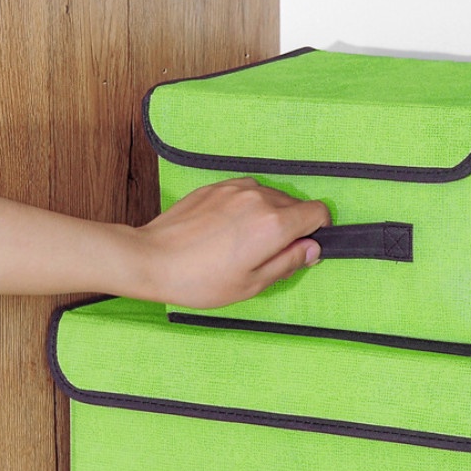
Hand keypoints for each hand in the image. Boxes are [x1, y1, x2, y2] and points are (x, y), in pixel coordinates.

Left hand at [129, 177, 330, 307]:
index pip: (318, 212)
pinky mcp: (217, 186)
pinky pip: (247, 193)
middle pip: (295, 205)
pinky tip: (229, 231)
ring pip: (271, 198)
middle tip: (269, 256)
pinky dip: (248, 208)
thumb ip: (289, 262)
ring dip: (269, 217)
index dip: (318, 231)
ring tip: (245, 244)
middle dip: (292, 228)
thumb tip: (312, 249)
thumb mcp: (253, 283)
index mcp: (273, 225)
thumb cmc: (200, 280)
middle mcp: (259, 198)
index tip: (306, 246)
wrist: (152, 260)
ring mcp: (236, 189)